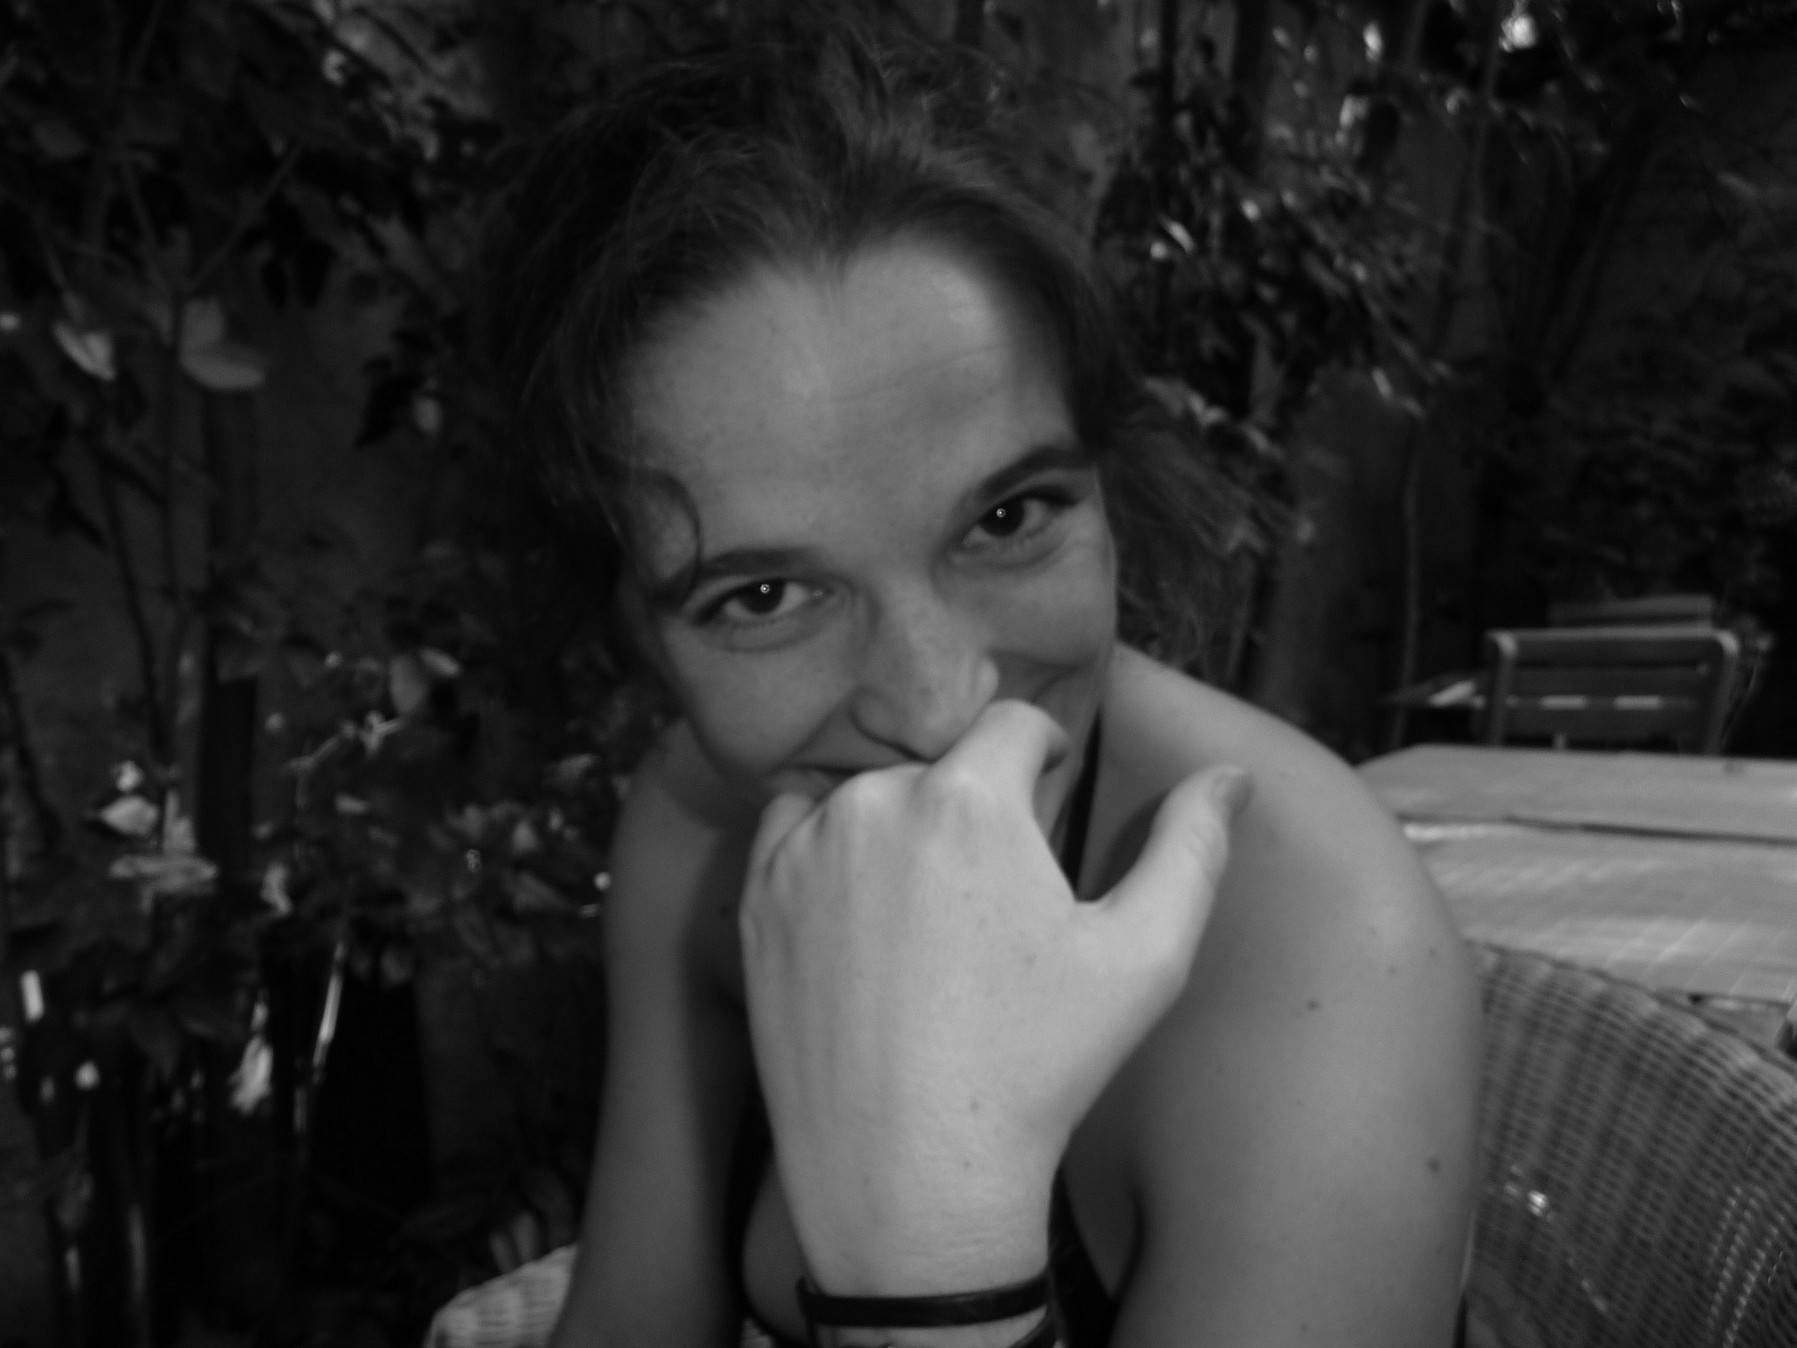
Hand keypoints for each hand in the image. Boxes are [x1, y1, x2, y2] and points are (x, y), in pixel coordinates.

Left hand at [740, 700, 1247, 1294]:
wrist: (910, 1174)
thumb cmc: (1036, 1066)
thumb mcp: (1145, 958)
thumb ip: (1193, 847)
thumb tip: (1231, 772)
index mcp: (968, 798)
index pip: (1012, 721)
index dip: (1044, 754)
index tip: (1049, 798)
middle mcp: (874, 802)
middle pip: (941, 762)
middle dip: (974, 801)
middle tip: (994, 888)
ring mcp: (802, 849)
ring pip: (870, 795)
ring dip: (903, 823)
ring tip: (932, 911)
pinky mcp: (757, 899)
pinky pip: (796, 831)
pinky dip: (831, 852)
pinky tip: (865, 921)